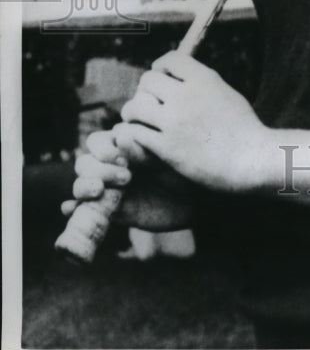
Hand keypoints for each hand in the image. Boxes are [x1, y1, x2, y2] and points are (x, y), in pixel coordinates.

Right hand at [61, 128, 193, 231]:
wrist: (199, 200)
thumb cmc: (184, 170)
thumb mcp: (165, 157)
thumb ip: (142, 150)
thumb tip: (120, 137)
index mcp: (123, 147)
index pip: (96, 142)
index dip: (103, 149)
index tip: (122, 158)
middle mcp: (112, 167)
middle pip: (84, 163)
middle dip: (97, 169)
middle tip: (126, 177)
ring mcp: (109, 190)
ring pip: (81, 185)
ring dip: (83, 187)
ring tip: (99, 191)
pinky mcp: (112, 212)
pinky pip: (85, 211)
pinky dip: (73, 209)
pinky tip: (70, 209)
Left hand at [118, 51, 271, 192]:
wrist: (251, 160)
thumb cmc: (244, 129)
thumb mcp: (226, 93)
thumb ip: (201, 83)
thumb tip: (179, 77)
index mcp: (204, 79)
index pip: (170, 59)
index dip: (161, 67)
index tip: (162, 77)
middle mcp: (186, 96)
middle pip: (147, 80)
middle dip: (146, 90)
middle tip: (150, 103)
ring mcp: (175, 122)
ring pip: (135, 106)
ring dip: (134, 112)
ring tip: (138, 119)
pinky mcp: (167, 148)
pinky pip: (134, 133)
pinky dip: (134, 134)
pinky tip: (140, 137)